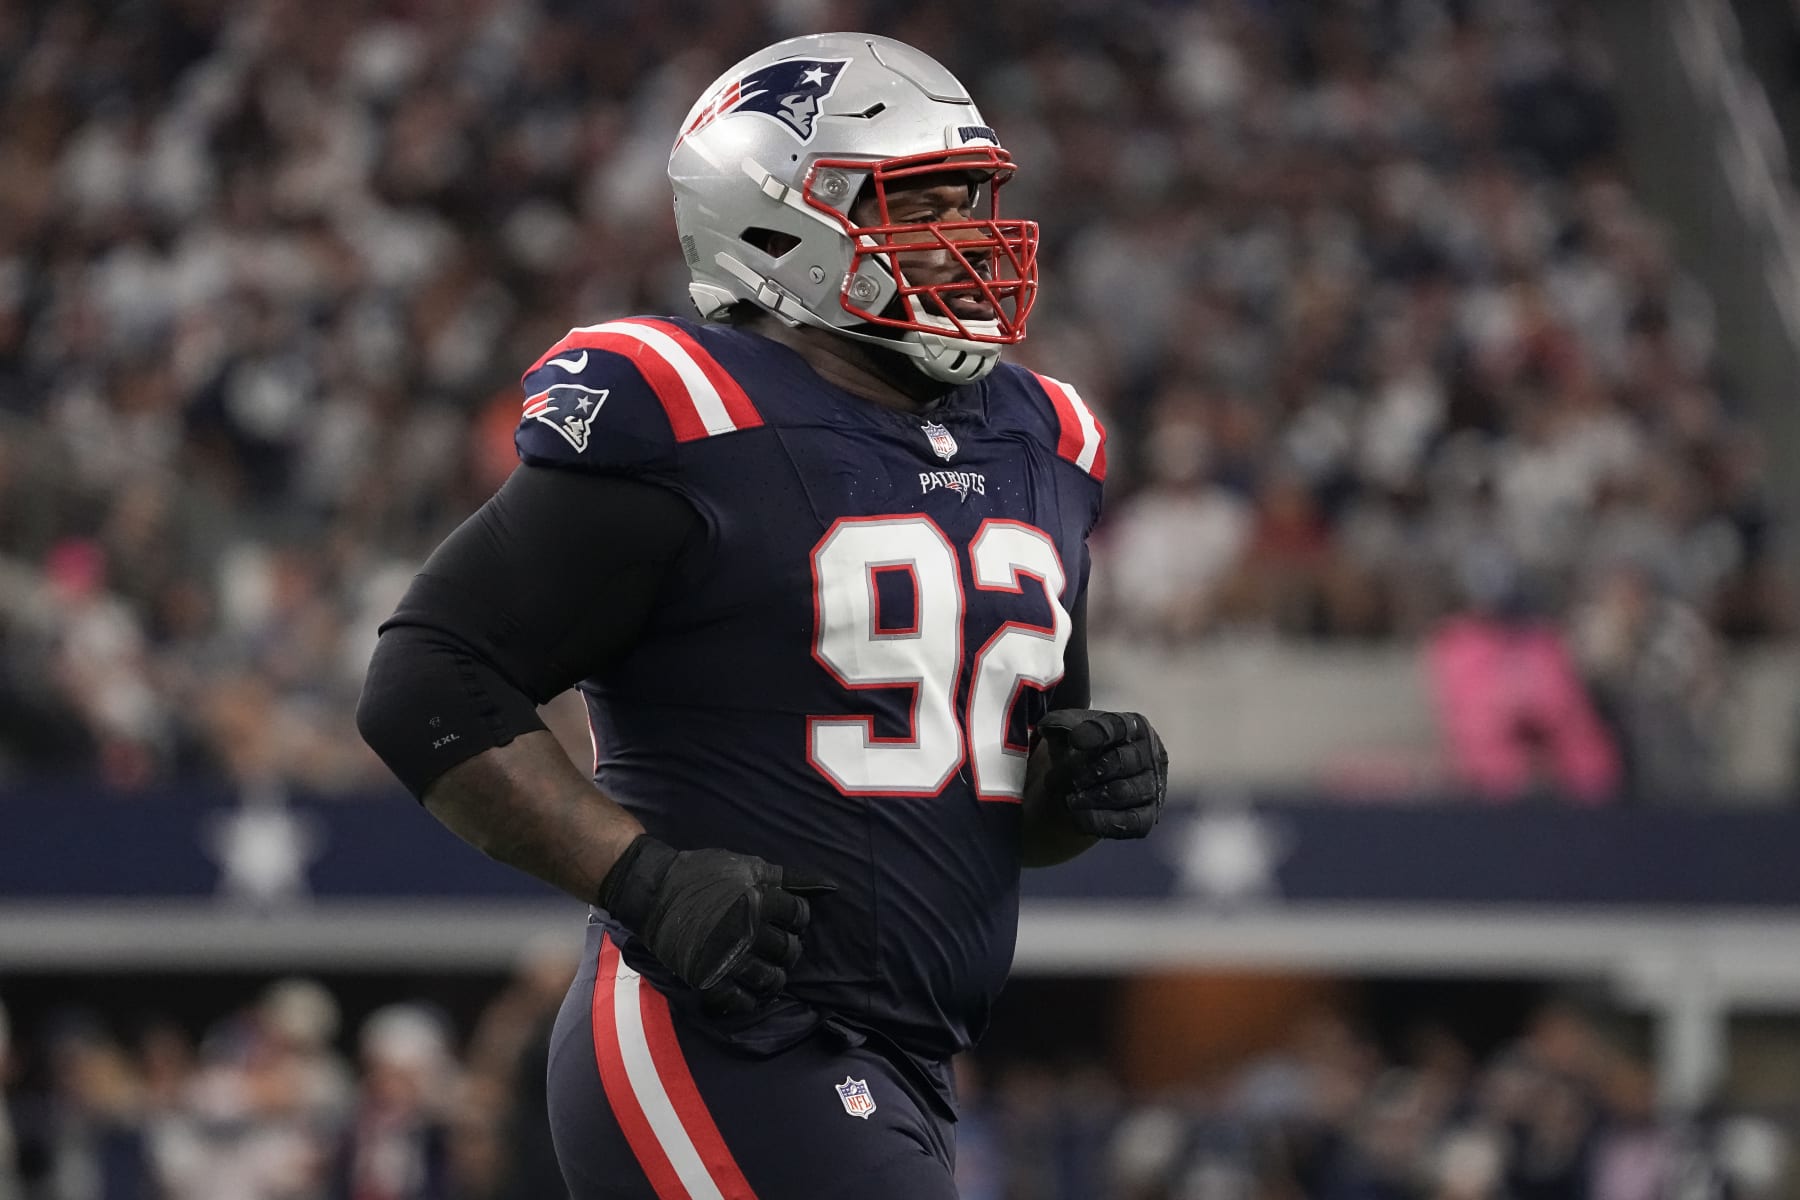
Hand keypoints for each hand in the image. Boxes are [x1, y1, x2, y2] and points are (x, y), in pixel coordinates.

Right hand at [598, 835, 833, 1015]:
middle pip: (788, 950)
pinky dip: (749, 999)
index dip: (797, 918)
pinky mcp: (707, 977)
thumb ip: (787, 878)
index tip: (787, 919)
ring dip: (775, 978)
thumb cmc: (702, 873)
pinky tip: (749, 990)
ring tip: (770, 971)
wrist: (654, 891)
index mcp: (759, 901)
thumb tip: (828, 886)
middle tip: (779, 946)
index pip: (798, 916)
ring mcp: (728, 957)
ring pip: (770, 979)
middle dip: (789, 949)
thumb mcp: (747, 866)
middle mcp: (747, 931)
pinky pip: (739, 1000)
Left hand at [1031, 709, 1168, 838]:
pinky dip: (1101, 821)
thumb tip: (1048, 726)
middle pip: (1117, 761)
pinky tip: (1078, 817)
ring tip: (1065, 799)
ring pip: (1121, 792)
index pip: (1117, 727)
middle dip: (1079, 772)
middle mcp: (1150, 754)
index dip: (1095, 733)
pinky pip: (1130, 822)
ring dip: (1087, 797)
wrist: (1087, 787)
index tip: (1074, 740)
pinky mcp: (1148, 816)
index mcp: (1133, 727)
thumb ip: (1059, 724)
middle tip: (1052, 780)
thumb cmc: (1082, 751)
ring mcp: (1152, 786)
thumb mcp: (1067, 733)